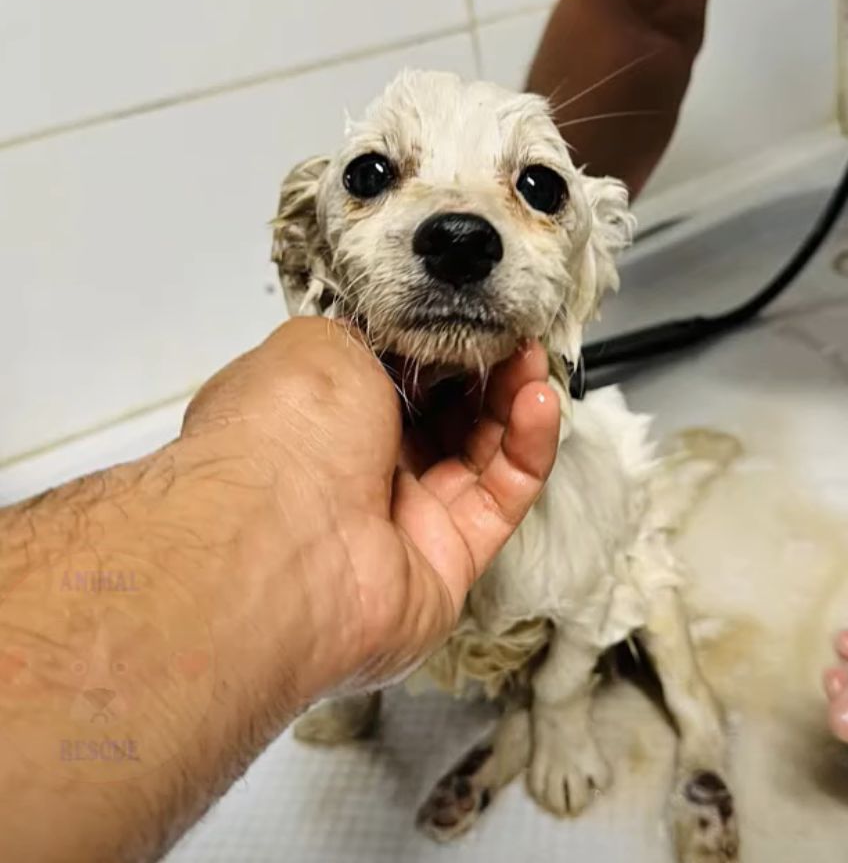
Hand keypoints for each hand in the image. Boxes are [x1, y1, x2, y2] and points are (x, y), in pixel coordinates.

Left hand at [181, 317, 559, 696]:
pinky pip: (501, 498)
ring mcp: (403, 517)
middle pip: (442, 413)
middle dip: (482, 370)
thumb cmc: (286, 431)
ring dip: (511, 402)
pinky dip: (527, 449)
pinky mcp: (448, 560)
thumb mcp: (318, 343)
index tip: (472, 315)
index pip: (391, 375)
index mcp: (318, 416)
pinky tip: (538, 403)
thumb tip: (408, 332)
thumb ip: (372, 335)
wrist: (280, 544)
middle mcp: (357, 468)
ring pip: (478, 452)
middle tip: (513, 335)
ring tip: (533, 359)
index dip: (437, 344)